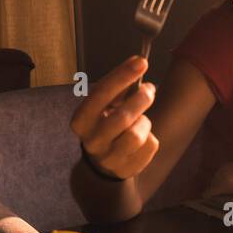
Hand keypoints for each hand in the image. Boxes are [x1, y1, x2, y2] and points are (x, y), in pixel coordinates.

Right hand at [70, 56, 158, 180]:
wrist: (104, 162)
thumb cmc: (107, 123)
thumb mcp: (105, 105)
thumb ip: (119, 86)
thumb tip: (137, 62)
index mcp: (81, 121)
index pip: (100, 94)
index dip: (122, 76)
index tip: (141, 61)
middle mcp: (91, 142)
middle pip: (122, 118)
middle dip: (141, 100)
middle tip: (149, 90)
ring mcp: (108, 159)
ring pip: (137, 135)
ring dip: (145, 122)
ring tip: (142, 120)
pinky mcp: (127, 170)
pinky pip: (150, 146)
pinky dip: (151, 137)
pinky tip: (142, 138)